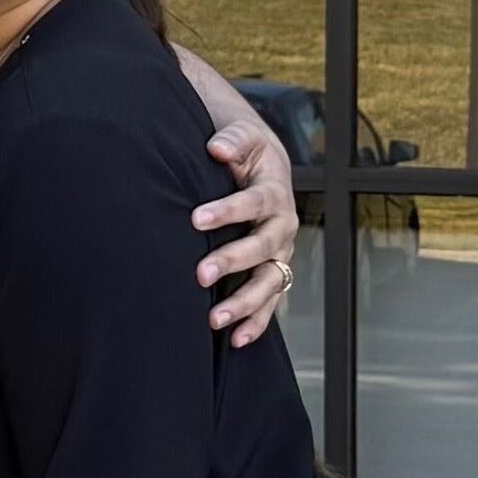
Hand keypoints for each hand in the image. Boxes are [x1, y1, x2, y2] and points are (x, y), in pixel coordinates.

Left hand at [195, 116, 300, 348]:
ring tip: (214, 318)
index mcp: (274, 192)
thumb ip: (233, 141)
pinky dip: (256, 322)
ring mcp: (280, 253)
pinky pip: (270, 302)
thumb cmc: (247, 154)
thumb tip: (217, 147)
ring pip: (269, 281)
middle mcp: (282, 226)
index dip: (227, 210)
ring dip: (244, 302)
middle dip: (232, 261)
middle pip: (263, 247)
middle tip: (200, 274)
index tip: (196, 218)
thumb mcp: (243, 138)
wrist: (264, 169)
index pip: (254, 202)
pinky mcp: (273, 272)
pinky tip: (236, 339)